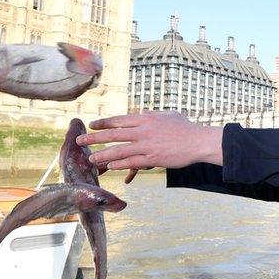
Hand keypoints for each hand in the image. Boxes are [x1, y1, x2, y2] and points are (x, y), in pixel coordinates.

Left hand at [76, 111, 223, 170]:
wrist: (198, 141)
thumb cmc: (186, 128)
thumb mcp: (168, 115)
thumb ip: (153, 114)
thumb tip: (142, 112)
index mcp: (146, 118)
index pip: (119, 120)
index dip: (103, 123)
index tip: (91, 125)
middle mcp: (143, 131)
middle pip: (113, 134)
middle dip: (94, 138)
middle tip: (80, 141)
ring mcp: (147, 145)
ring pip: (119, 150)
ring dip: (103, 155)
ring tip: (91, 159)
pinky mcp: (152, 158)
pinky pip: (131, 162)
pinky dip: (119, 164)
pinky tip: (110, 166)